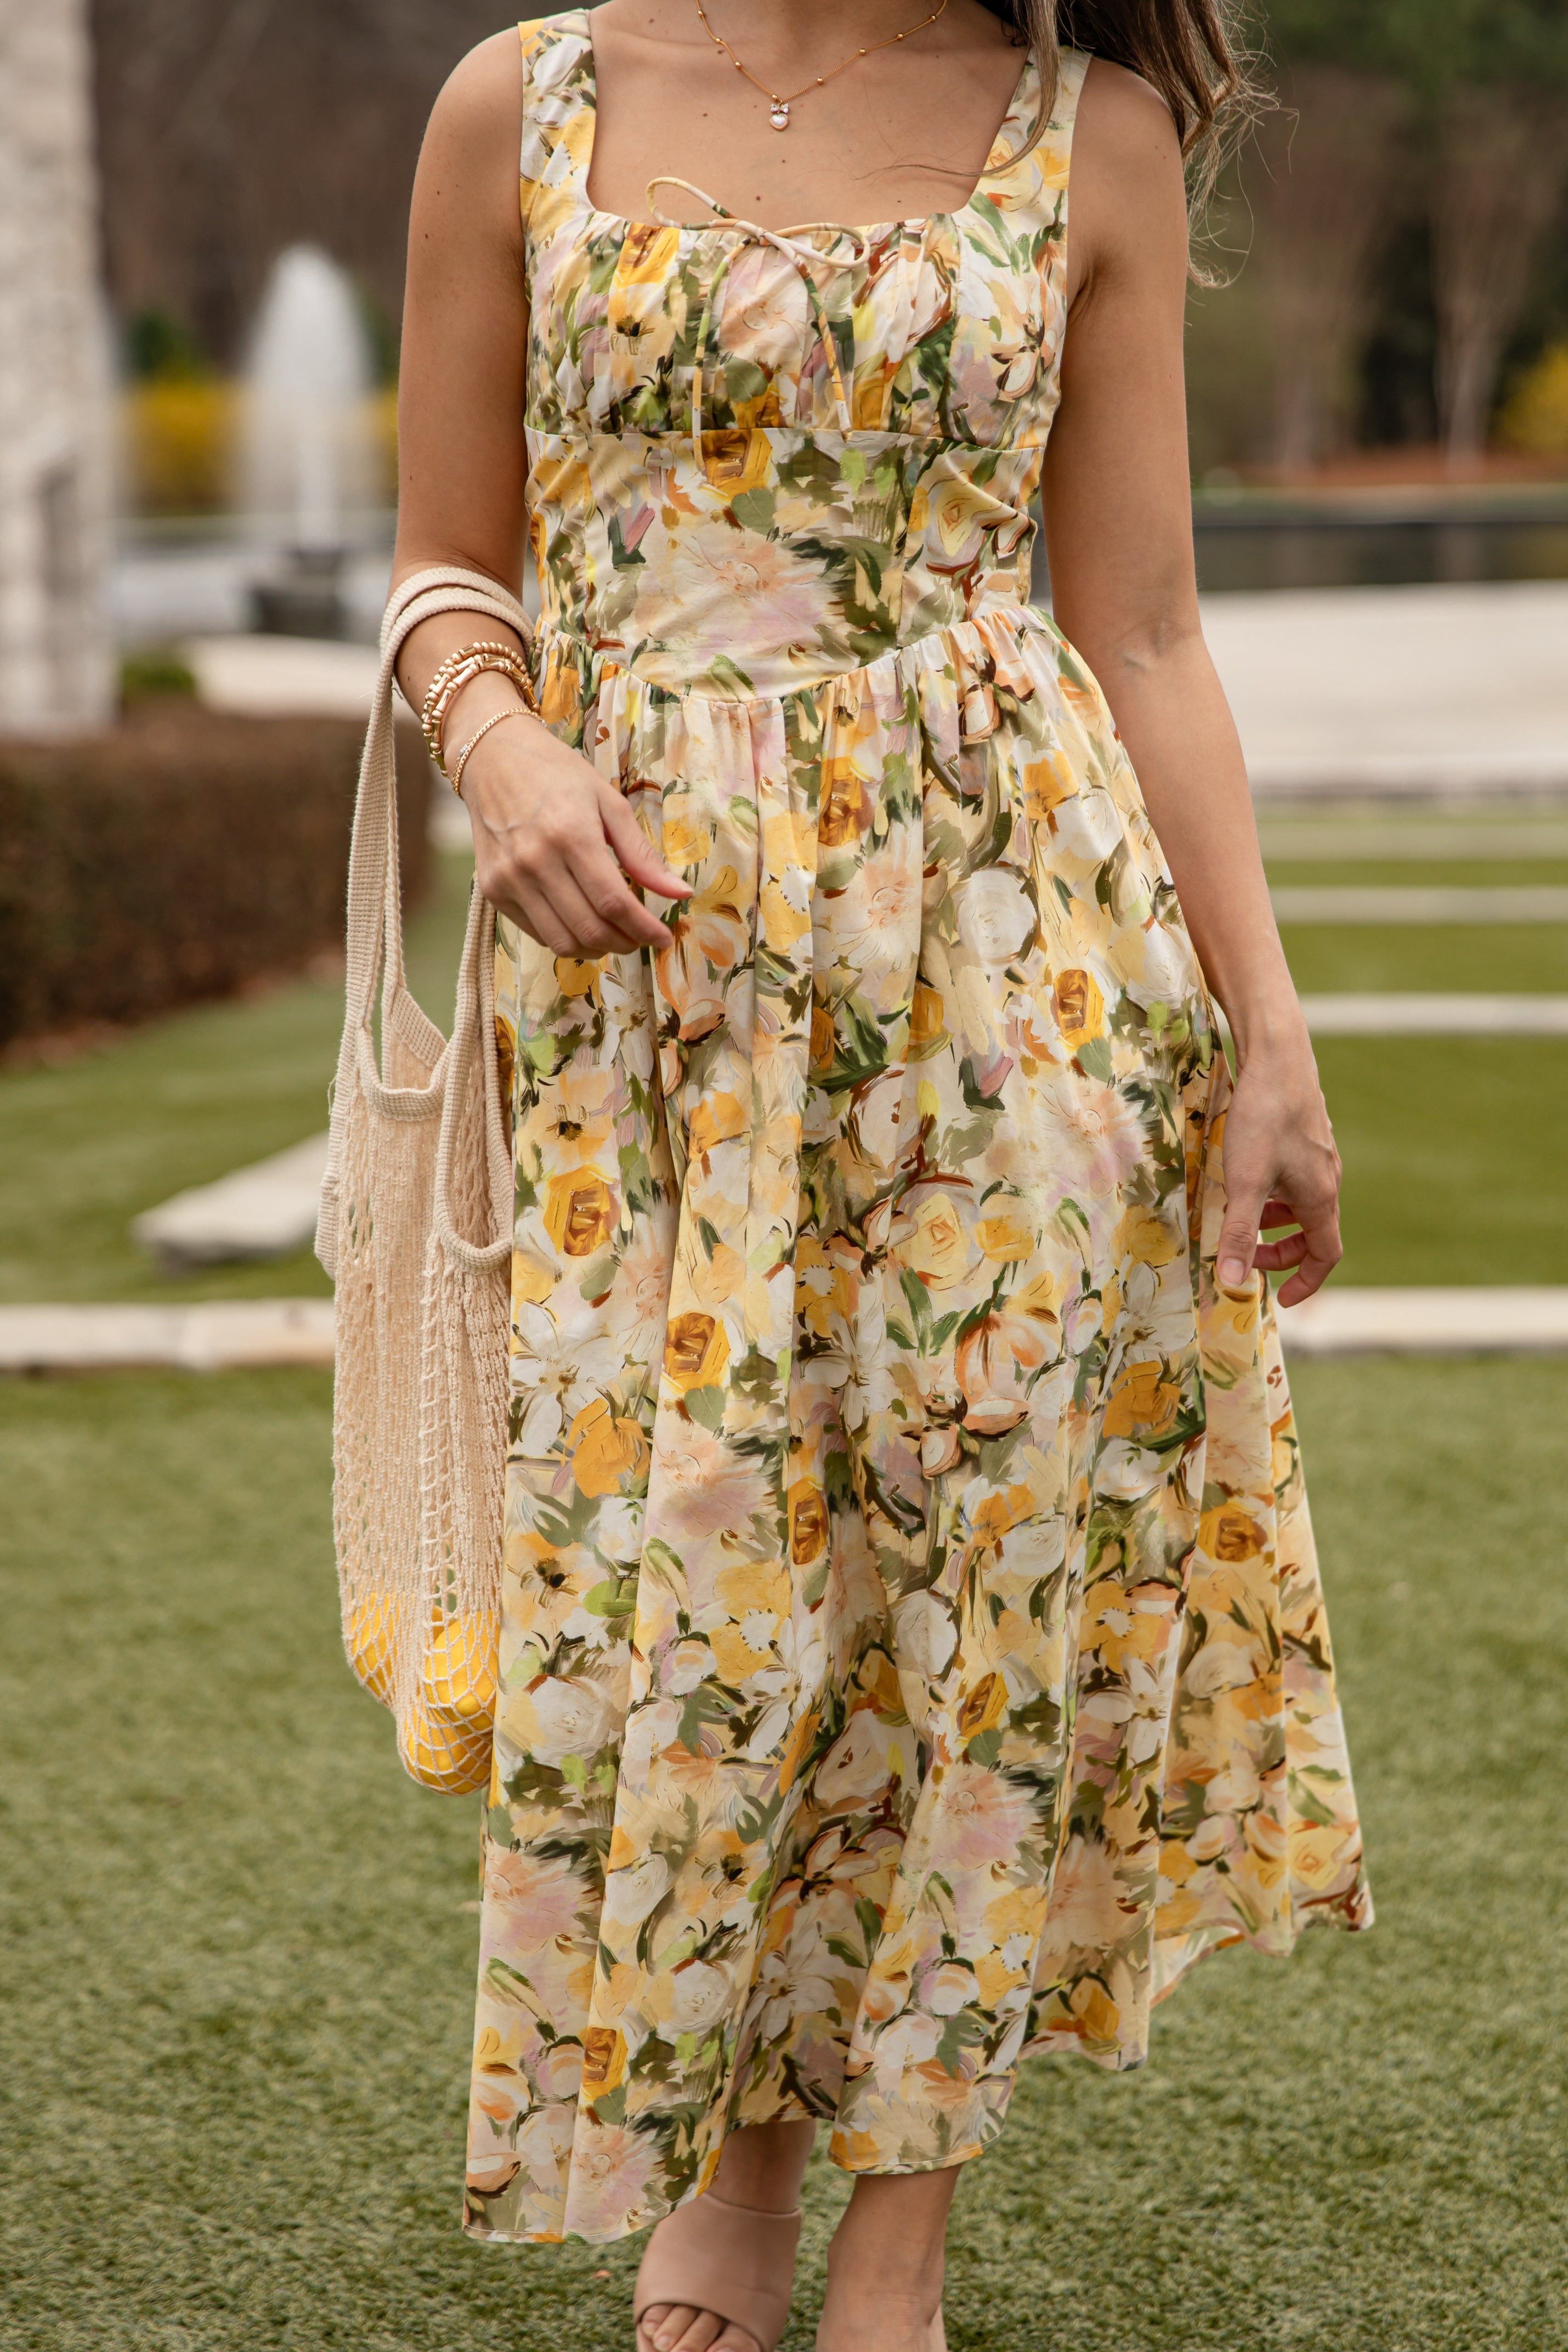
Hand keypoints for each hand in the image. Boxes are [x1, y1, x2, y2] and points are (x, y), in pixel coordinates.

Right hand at [459, 710, 688, 955]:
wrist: (493, 759)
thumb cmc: (557, 775)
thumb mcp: (608, 802)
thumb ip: (641, 853)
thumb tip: (679, 894)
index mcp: (571, 834)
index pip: (614, 902)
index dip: (644, 929)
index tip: (664, 939)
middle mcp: (536, 861)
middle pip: (590, 929)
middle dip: (625, 943)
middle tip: (641, 939)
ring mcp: (509, 879)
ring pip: (562, 942)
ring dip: (597, 949)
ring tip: (614, 936)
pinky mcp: (492, 890)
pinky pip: (536, 933)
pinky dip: (566, 938)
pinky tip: (581, 923)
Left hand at [1216, 1026, 1342, 1308]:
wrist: (1278, 1055)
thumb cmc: (1263, 1118)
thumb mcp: (1245, 1182)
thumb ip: (1239, 1234)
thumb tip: (1232, 1284)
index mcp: (1321, 1197)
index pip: (1325, 1255)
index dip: (1305, 1282)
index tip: (1279, 1298)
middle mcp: (1327, 1178)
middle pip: (1314, 1232)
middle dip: (1283, 1253)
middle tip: (1249, 1258)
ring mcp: (1318, 1155)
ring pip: (1302, 1203)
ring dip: (1276, 1221)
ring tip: (1242, 1219)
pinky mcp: (1304, 1134)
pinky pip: (1295, 1178)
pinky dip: (1274, 1193)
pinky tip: (1245, 1178)